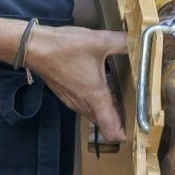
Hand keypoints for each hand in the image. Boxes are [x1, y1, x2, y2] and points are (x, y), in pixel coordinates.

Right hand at [25, 24, 128, 140]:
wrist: (34, 47)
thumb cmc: (65, 47)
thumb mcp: (99, 41)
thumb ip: (123, 42)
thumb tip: (141, 39)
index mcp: (96, 98)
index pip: (112, 131)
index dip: (126, 134)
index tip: (139, 129)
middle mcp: (84, 105)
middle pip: (106, 124)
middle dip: (122, 121)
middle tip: (138, 109)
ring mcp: (72, 102)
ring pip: (95, 114)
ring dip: (108, 111)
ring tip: (124, 97)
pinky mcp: (65, 95)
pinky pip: (85, 106)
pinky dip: (96, 103)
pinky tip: (103, 85)